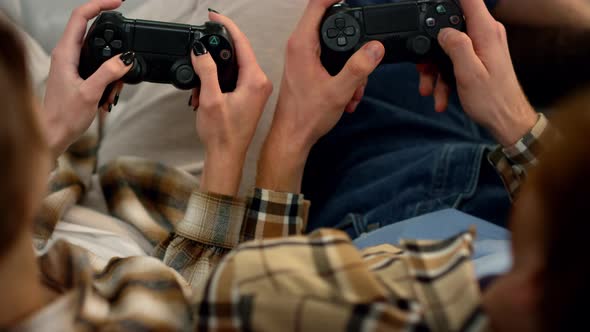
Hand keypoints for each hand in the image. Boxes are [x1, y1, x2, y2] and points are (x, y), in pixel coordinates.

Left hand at [41, 0, 131, 157]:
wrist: (51, 134)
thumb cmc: (63, 117)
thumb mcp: (90, 94)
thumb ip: (108, 73)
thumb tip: (126, 58)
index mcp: (65, 53)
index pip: (81, 16)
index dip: (99, 5)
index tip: (118, 3)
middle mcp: (66, 55)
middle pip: (93, 33)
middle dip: (114, 46)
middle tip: (125, 62)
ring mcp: (71, 64)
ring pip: (99, 53)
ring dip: (112, 68)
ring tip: (111, 91)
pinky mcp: (76, 74)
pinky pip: (98, 67)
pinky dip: (108, 78)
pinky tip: (108, 94)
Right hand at [190, 12, 271, 195]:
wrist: (227, 157)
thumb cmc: (223, 135)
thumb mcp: (210, 98)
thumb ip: (206, 70)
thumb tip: (200, 50)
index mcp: (255, 80)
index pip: (242, 43)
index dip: (227, 27)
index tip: (214, 16)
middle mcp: (260, 83)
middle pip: (237, 54)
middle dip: (214, 55)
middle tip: (198, 55)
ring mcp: (256, 90)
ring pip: (233, 67)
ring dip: (212, 72)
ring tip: (198, 87)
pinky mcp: (250, 97)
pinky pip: (233, 79)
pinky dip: (217, 82)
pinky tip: (204, 94)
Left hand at [256, 0, 384, 192]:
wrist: (293, 137)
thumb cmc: (306, 116)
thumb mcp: (339, 91)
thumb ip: (359, 68)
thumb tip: (375, 48)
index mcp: (302, 44)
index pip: (318, 5)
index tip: (354, 0)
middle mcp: (299, 46)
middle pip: (330, 25)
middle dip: (353, 43)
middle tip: (364, 61)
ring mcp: (302, 57)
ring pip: (334, 47)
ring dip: (351, 66)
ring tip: (354, 89)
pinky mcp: (307, 68)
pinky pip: (330, 62)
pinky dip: (343, 75)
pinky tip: (347, 94)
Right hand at [437, 0, 536, 145]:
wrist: (506, 121)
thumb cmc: (492, 100)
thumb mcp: (468, 73)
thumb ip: (456, 46)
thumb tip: (443, 31)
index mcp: (486, 32)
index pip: (469, 0)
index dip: (449, 0)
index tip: (433, 4)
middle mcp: (487, 34)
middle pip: (452, 26)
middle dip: (433, 46)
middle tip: (423, 66)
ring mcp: (483, 46)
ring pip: (450, 47)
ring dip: (436, 69)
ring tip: (429, 88)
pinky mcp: (480, 58)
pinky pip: (456, 60)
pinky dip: (445, 77)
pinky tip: (440, 95)